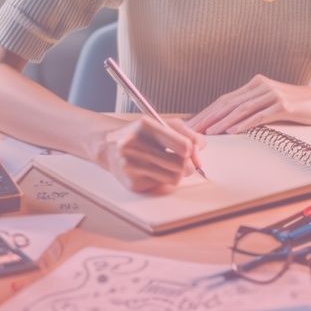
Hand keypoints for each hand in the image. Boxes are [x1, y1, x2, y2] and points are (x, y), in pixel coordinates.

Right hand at [88, 116, 205, 193]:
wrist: (109, 148)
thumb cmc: (140, 135)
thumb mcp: (162, 125)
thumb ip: (186, 132)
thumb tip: (201, 147)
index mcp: (144, 126)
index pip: (181, 144)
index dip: (190, 150)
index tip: (189, 151)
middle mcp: (134, 145)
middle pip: (180, 164)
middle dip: (187, 164)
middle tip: (183, 161)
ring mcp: (131, 166)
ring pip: (174, 178)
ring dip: (177, 173)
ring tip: (169, 165)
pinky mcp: (132, 183)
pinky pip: (162, 186)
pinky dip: (163, 179)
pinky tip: (153, 171)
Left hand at [186, 76, 310, 134]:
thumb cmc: (299, 106)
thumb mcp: (272, 104)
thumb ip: (254, 108)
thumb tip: (231, 122)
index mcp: (255, 85)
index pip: (225, 99)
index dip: (207, 112)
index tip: (191, 125)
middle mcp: (261, 86)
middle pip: (228, 102)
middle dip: (208, 117)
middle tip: (191, 131)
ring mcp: (272, 94)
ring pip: (241, 108)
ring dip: (222, 122)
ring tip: (207, 133)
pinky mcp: (283, 105)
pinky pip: (259, 115)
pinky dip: (244, 124)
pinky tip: (232, 132)